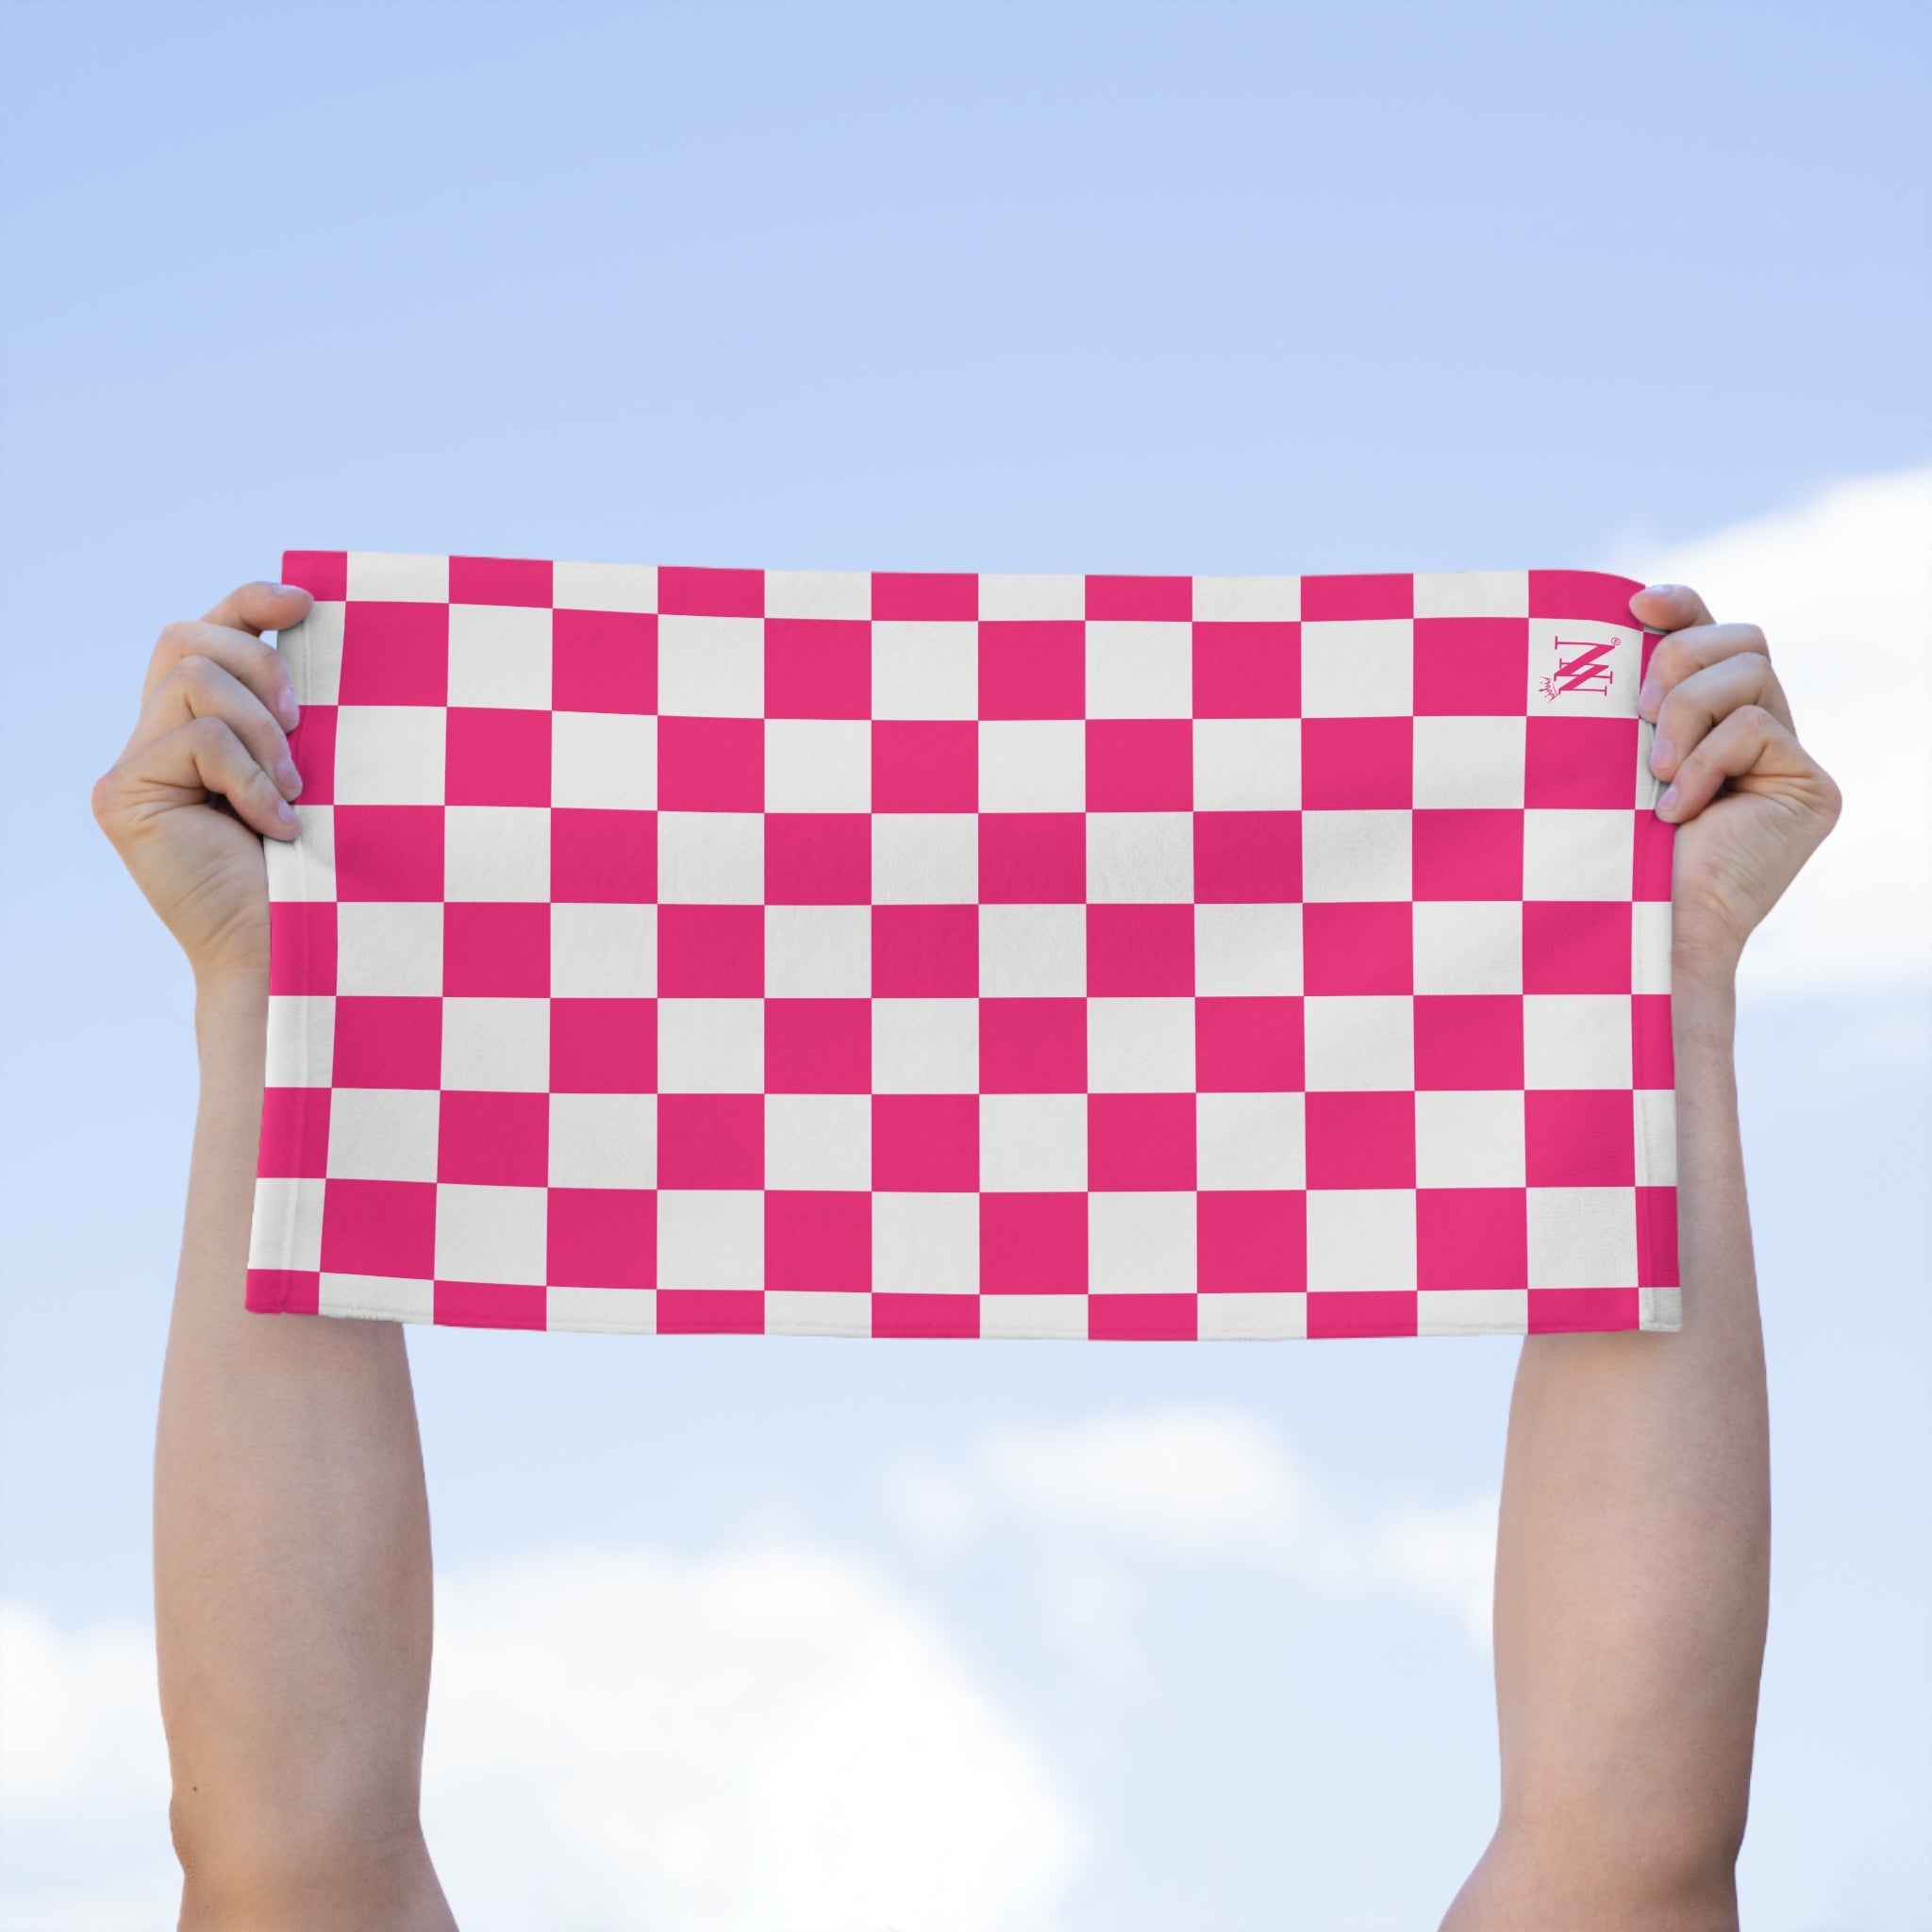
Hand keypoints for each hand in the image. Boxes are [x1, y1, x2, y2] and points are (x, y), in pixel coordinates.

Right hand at [92, 581, 312, 988]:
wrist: (290, 949)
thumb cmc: (318, 869)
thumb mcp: (315, 772)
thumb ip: (296, 714)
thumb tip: (324, 631)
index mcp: (201, 726)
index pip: (207, 632)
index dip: (250, 602)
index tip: (307, 604)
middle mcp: (155, 738)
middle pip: (185, 638)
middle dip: (259, 664)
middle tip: (304, 728)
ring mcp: (133, 767)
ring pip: (190, 678)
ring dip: (260, 729)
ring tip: (294, 792)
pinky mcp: (123, 795)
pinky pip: (197, 739)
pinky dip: (250, 776)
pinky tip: (276, 826)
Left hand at [1631, 583, 1840, 988]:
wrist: (1641, 932)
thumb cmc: (1608, 851)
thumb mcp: (1611, 758)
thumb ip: (1630, 701)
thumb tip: (1617, 620)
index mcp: (1709, 721)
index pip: (1711, 634)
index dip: (1681, 607)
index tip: (1632, 606)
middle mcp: (1759, 733)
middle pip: (1742, 639)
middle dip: (1679, 660)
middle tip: (1635, 716)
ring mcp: (1789, 761)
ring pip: (1752, 672)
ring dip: (1687, 712)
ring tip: (1653, 772)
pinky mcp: (1811, 789)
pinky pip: (1757, 726)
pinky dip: (1706, 760)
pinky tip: (1677, 809)